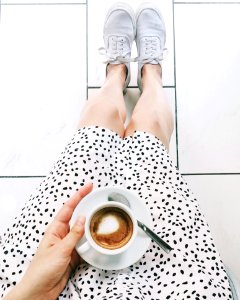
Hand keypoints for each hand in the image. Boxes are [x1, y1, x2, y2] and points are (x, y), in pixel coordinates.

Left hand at [5, 183, 92, 299]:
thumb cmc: (42, 270)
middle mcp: (62, 234)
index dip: (79, 195)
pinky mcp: (74, 254)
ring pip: (83, 230)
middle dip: (87, 206)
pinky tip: (98, 237)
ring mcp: (69, 243)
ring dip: (91, 224)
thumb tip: (83, 218)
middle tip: (97, 196)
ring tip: (101, 216)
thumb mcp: (60, 249)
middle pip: (77, 216)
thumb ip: (74, 234)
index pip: (69, 207)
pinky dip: (92, 240)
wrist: (41, 290)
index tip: (88, 187)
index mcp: (55, 229)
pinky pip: (85, 243)